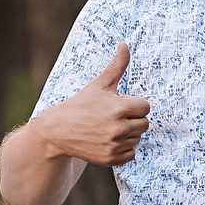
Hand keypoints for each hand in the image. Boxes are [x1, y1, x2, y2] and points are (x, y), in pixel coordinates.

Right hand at [44, 44, 151, 165]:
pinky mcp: (111, 159)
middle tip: (113, 116)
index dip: (133, 103)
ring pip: (138, 138)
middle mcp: (118, 128)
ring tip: (108, 127)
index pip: (145, 106)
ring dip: (128, 133)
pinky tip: (108, 140)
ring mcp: (114, 145)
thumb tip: (124, 45)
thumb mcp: (98, 84)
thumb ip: (116, 66)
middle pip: (145, 123)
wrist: (58, 131)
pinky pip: (131, 154)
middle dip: (132, 118)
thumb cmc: (80, 105)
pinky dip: (123, 148)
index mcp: (118, 108)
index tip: (119, 103)